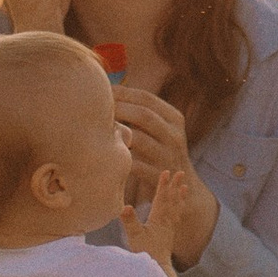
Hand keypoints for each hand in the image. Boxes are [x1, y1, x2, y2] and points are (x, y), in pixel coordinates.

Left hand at [113, 90, 218, 259]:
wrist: (182, 186)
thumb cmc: (160, 151)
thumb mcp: (161, 129)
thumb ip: (142, 111)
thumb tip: (109, 90)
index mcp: (175, 118)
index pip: (147, 98)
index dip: (123, 92)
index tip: (102, 90)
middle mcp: (174, 135)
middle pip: (144, 115)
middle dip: (118, 109)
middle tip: (95, 107)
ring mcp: (168, 156)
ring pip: (138, 139)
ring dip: (116, 133)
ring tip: (96, 128)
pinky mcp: (157, 175)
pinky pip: (133, 164)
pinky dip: (118, 157)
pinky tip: (102, 152)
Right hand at [124, 163, 206, 267]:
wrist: (158, 268)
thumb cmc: (145, 252)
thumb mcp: (134, 236)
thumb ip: (129, 221)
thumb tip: (125, 207)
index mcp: (158, 219)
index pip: (161, 198)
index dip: (163, 185)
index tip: (166, 172)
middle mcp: (166, 221)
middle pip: (172, 200)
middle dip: (175, 186)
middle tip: (181, 173)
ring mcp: (169, 228)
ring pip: (176, 208)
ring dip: (179, 196)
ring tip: (185, 187)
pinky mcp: (169, 234)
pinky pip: (176, 217)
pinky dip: (179, 209)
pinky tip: (179, 208)